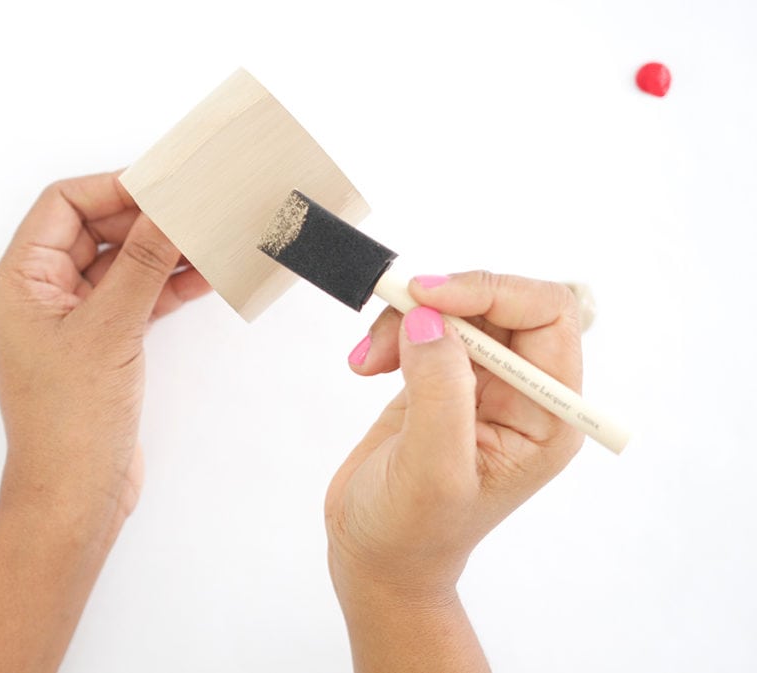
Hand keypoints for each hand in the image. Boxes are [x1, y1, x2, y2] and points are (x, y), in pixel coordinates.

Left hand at [0, 172, 208, 537]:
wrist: (75, 496)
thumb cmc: (70, 421)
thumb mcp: (110, 330)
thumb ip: (142, 263)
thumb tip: (169, 209)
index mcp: (21, 280)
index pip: (63, 205)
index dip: (113, 188)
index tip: (164, 185)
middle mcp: (42, 294)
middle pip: (96, 231)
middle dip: (146, 220)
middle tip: (196, 208)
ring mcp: (74, 321)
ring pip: (122, 266)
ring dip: (163, 253)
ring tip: (211, 237)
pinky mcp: (102, 346)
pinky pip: (136, 299)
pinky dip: (167, 287)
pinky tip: (206, 276)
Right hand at [325, 272, 583, 668]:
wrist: (376, 555)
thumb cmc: (413, 532)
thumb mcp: (434, 471)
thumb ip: (440, 392)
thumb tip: (428, 320)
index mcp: (546, 415)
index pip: (548, 317)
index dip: (494, 293)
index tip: (430, 299)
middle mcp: (521, 392)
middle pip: (499, 303)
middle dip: (442, 305)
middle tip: (393, 325)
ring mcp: (479, 383)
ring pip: (454, 309)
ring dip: (406, 320)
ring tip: (370, 362)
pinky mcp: (438, 378)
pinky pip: (422, 326)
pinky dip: (390, 333)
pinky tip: (367, 365)